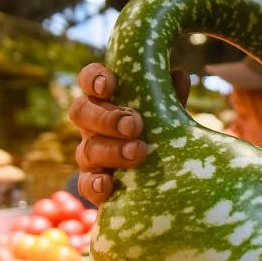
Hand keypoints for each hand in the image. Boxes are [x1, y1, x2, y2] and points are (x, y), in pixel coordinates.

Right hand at [69, 63, 189, 205]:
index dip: (94, 78)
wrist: (155, 179)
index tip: (108, 85)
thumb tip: (179, 76)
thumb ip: (169, 98)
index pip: (90, 80)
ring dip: (112, 150)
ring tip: (137, 152)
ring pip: (88, 149)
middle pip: (81, 112)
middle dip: (106, 118)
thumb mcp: (165, 114)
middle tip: (133, 125)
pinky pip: (85, 184)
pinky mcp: (92, 184)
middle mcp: (92, 125)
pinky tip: (107, 184)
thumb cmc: (156, 134)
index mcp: (105, 100)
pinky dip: (95, 184)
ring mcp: (90, 155)